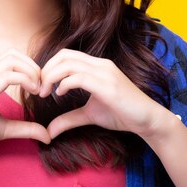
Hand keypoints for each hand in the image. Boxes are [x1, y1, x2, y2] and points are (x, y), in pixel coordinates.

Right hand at [0, 49, 50, 162]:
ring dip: (31, 72)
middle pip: (12, 54)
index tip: (38, 86)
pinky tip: (32, 93)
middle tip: (41, 86)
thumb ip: (26, 128)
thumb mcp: (4, 128)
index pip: (10, 58)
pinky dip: (26, 80)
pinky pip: (9, 76)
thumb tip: (47, 135)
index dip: (28, 67)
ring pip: (12, 60)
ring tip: (38, 89)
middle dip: (32, 66)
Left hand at [38, 49, 166, 139]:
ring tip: (46, 92)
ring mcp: (105, 73)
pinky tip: (60, 94)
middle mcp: (100, 64)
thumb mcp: (90, 115)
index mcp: (97, 66)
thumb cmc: (122, 114)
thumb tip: (49, 131)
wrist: (147, 120)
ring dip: (51, 77)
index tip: (42, 86)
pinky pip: (80, 77)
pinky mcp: (108, 85)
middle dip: (46, 70)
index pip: (66, 55)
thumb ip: (69, 119)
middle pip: (64, 55)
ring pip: (69, 64)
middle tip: (40, 89)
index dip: (49, 67)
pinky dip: (65, 84)